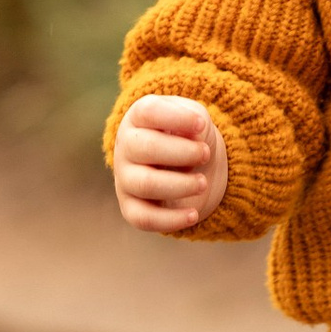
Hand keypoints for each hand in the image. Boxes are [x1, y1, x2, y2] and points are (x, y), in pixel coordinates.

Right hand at [113, 92, 229, 233]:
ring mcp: (125, 178)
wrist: (186, 162)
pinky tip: (194, 215)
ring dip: (180, 185)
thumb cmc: (187, 134)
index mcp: (138, 117)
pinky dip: (171, 219)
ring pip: (146, 184)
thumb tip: (194, 135)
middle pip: (147, 148)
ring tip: (202, 183)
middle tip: (205, 154)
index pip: (149, 112)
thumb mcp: (195, 118)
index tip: (202, 125)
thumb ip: (194, 121)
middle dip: (183, 152)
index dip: (177, 118)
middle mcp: (126, 146)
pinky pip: (144, 218)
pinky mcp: (130, 207)